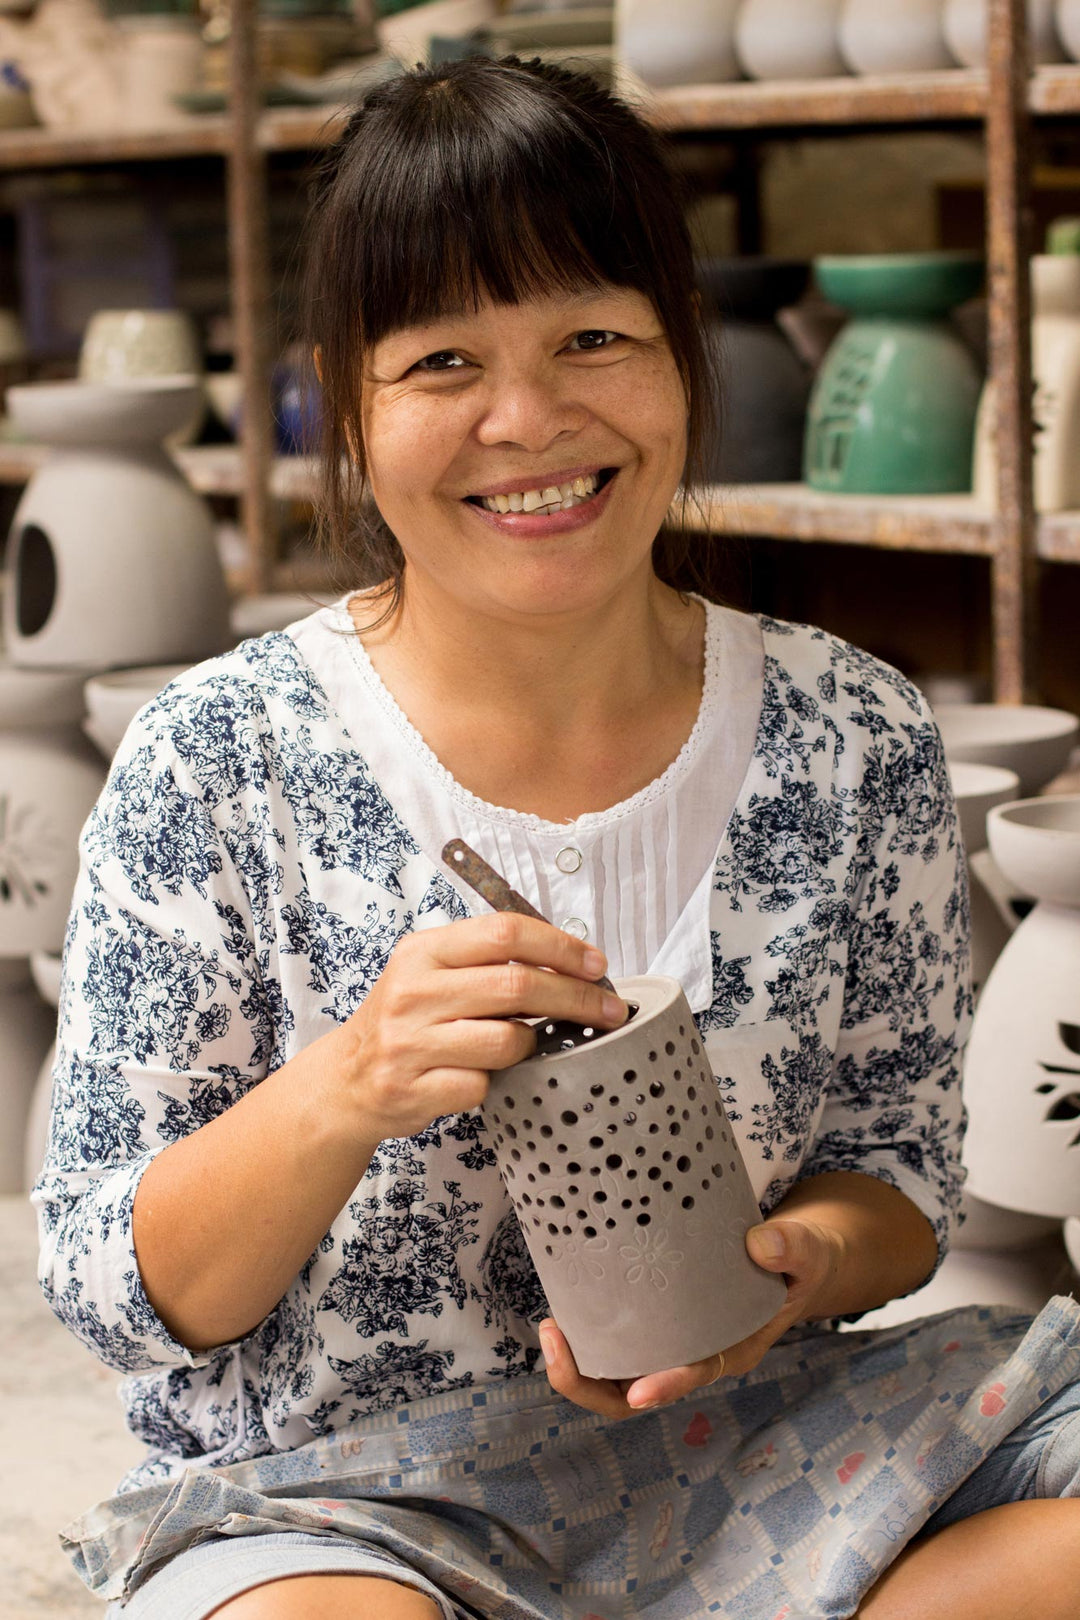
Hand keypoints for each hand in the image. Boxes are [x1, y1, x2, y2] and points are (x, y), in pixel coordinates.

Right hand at [335, 914, 628, 1144]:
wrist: (346, 1080)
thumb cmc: (406, 1022)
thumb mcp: (431, 973)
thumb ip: (487, 961)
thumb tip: (570, 962)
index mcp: (423, 951)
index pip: (505, 931)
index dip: (561, 946)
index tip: (596, 964)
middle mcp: (413, 991)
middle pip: (517, 985)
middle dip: (576, 998)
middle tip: (608, 1010)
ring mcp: (410, 1042)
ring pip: (507, 1040)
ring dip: (530, 1045)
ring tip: (520, 1045)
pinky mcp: (413, 1089)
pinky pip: (483, 1085)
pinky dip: (493, 1082)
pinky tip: (475, 1075)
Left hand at [539, 1216, 843, 1416]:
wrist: (796, 1255)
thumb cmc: (803, 1259)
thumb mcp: (810, 1251)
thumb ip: (792, 1248)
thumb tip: (762, 1242)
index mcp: (735, 1348)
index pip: (697, 1374)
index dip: (666, 1385)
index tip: (638, 1392)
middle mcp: (697, 1354)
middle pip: (636, 1394)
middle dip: (590, 1382)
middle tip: (555, 1336)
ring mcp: (672, 1342)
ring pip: (616, 1375)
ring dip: (579, 1362)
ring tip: (551, 1324)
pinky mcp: (656, 1321)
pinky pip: (616, 1340)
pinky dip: (587, 1332)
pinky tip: (567, 1302)